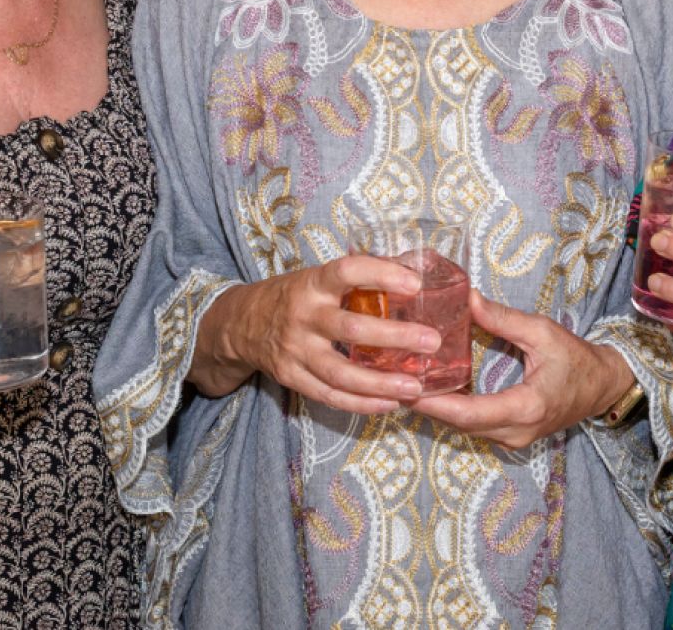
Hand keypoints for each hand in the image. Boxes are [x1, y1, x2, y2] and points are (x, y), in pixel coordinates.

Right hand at [206, 255, 444, 414]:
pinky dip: (361, 404)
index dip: (381, 274)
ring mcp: (295, 350)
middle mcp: (303, 316)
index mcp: (312, 284)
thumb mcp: (317, 278)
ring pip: (340, 373)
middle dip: (394, 336)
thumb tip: (413, 269)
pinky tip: (389, 404)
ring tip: (415, 387)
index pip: (346, 272)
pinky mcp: (291, 377)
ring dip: (381, 382)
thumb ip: (358, 279)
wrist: (241, 324)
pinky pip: (329, 396)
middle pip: (351, 329)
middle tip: (431, 341)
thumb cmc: (293, 296)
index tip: (415, 284)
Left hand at [409, 291, 632, 449]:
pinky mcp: (512, 436)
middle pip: (461, 424)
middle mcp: (517, 432)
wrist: (603, 385)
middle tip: (394, 382)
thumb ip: (502, 319)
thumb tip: (466, 299)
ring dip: (438, 410)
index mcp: (526, 407)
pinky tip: (433, 392)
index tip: (406, 389)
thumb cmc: (577, 358)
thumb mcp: (542, 331)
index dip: (435, 404)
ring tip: (406, 385)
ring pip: (466, 429)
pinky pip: (476, 427)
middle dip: (427, 406)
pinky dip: (453, 412)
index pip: (470, 413)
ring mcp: (515, 439)